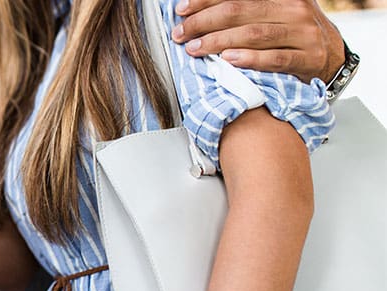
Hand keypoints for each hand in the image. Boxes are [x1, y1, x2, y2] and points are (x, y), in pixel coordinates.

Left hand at [173, 0, 344, 82]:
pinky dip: (249, 59)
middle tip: (181, 33)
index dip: (205, 0)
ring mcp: (305, 34)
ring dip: (219, 41)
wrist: (332, 58)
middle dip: (204, 22)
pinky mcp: (309, 59)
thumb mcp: (272, 12)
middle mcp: (295, 9)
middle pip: (241, 11)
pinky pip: (276, 58)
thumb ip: (244, 8)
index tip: (181, 9)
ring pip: (255, 34)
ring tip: (195, 48)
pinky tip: (228, 60)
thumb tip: (201, 9)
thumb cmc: (291, 34)